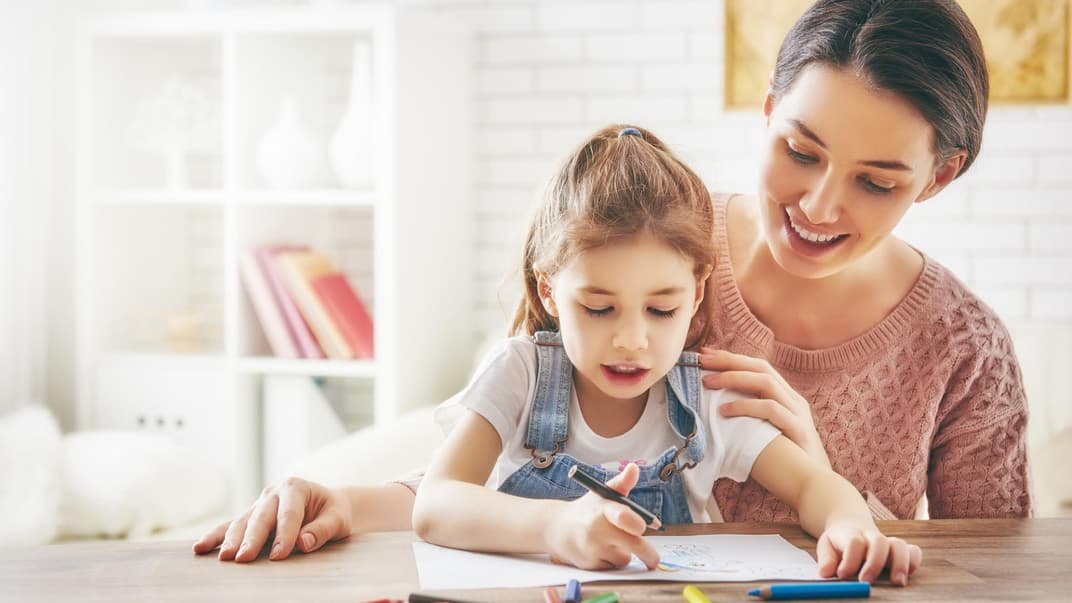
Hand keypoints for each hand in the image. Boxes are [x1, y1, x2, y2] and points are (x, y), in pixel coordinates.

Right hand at [192, 477, 351, 561]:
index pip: (289, 514)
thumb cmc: (333, 513)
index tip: (279, 555)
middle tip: (243, 558)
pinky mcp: (250, 516)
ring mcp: (259, 504)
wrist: (327, 506)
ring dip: (230, 540)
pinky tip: (200, 548)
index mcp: (296, 487)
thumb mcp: (338, 519)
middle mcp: (273, 493)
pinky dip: (216, 537)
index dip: (284, 535)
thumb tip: (303, 542)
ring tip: (223, 557)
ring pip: (242, 522)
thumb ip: (323, 529)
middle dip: (252, 539)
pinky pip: (230, 527)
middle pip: (261, 517)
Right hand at [544, 463, 659, 570]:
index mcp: (603, 510)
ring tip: (610, 541)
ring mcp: (592, 549)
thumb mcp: (602, 494)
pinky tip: (599, 550)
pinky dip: (611, 560)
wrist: (558, 528)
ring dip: (624, 552)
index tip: (649, 526)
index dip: (637, 522)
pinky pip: (612, 566)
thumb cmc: (588, 510)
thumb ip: (622, 483)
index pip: (622, 516)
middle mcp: (596, 530)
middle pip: (633, 545)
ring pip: (624, 557)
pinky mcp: (590, 565)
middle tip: (654, 560)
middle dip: (648, 554)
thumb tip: (634, 468)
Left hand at [699, 347, 829, 466]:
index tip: (705, 354)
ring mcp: (798, 413)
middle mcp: (793, 400)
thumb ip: (748, 418)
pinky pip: (771, 410)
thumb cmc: (784, 463)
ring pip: (766, 382)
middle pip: (761, 367)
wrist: (816, 488)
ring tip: (708, 383)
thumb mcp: (763, 433)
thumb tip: (713, 409)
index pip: (758, 367)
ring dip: (733, 379)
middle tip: (701, 360)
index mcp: (786, 397)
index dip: (732, 358)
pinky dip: (746, 406)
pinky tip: (724, 410)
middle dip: (729, 361)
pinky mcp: (799, 430)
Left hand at [817, 523, 921, 585]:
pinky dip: (914, 562)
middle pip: (879, 542)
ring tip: (897, 582)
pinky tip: (907, 575)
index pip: (854, 542)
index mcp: (852, 534)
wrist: (851, 526)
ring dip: (900, 563)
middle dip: (874, 563)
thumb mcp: (826, 546)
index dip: (850, 560)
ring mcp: (888, 543)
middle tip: (865, 580)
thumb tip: (826, 572)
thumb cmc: (839, 542)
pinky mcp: (900, 550)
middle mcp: (872, 537)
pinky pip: (914, 552)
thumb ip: (826, 559)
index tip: (842, 575)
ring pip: (899, 545)